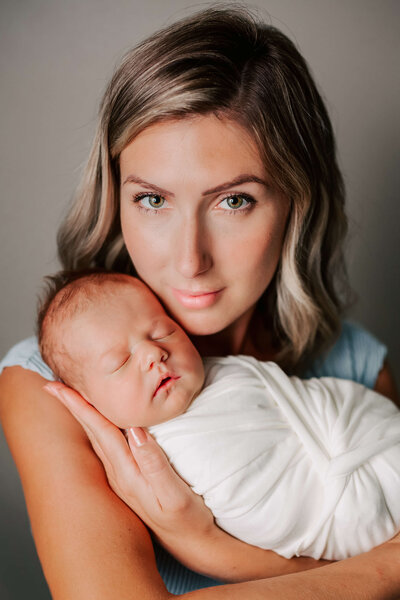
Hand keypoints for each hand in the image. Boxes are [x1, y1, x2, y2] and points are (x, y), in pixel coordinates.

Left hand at [43, 382, 215, 563]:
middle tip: (53, 386)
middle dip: (72, 407)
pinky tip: (100, 423)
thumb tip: (137, 432)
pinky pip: (108, 445)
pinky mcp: (131, 479)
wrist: (192, 544)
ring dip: (83, 416)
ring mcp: (123, 477)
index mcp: (127, 473)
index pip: (99, 431)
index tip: (59, 388)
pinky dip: (98, 427)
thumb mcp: (175, 496)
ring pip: (97, 438)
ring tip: (70, 398)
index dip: (80, 407)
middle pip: (92, 432)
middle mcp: (119, 474)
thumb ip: (155, 465)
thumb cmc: (187, 519)